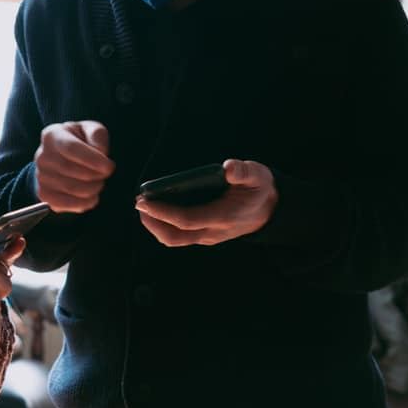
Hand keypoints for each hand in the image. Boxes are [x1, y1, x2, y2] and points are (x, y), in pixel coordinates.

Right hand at [34, 120, 114, 212]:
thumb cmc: (79, 142)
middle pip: (73, 170)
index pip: (71, 148)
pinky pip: (69, 204)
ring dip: (94, 188)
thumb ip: (97, 135)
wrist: (59, 159)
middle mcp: (42, 156)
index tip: (109, 166)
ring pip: (73, 189)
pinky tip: (92, 195)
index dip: (92, 159)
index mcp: (52, 135)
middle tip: (105, 174)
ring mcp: (41, 177)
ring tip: (98, 182)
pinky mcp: (45, 195)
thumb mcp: (90, 130)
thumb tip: (100, 152)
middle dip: (96, 175)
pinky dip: (86, 202)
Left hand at [135, 159, 277, 246]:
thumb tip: (229, 168)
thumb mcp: (258, 176)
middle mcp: (213, 231)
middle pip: (175, 237)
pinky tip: (156, 210)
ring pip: (175, 240)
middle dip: (153, 222)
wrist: (268, 210)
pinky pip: (180, 237)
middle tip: (139, 203)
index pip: (187, 220)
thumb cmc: (258, 189)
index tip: (144, 200)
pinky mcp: (204, 236)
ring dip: (155, 226)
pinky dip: (164, 226)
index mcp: (224, 216)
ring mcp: (208, 237)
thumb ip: (244, 172)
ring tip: (144, 207)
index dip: (163, 212)